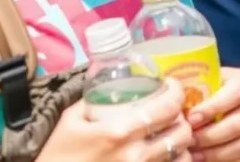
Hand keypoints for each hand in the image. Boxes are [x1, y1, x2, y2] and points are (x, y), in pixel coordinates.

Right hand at [37, 78, 193, 161]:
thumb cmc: (56, 155)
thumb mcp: (70, 120)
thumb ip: (94, 100)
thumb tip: (111, 84)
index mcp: (119, 131)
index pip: (168, 107)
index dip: (177, 92)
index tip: (172, 87)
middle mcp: (136, 155)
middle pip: (183, 132)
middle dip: (182, 119)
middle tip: (171, 113)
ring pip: (182, 157)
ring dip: (180, 144)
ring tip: (169, 137)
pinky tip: (163, 156)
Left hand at [186, 67, 239, 161]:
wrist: (219, 104)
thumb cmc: (202, 92)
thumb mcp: (196, 82)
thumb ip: (187, 87)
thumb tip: (170, 97)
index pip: (236, 93)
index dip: (213, 107)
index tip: (191, 119)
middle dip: (210, 135)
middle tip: (189, 141)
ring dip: (217, 152)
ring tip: (194, 154)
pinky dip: (226, 161)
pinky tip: (206, 160)